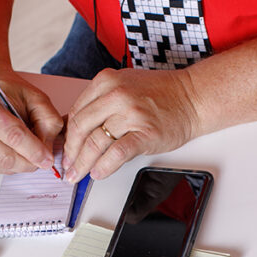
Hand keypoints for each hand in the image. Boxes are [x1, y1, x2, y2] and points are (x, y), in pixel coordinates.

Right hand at [0, 74, 63, 173]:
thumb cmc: (7, 94)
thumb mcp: (35, 96)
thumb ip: (47, 120)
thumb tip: (47, 151)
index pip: (13, 136)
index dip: (35, 151)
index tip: (48, 159)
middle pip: (7, 159)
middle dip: (30, 161)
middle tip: (41, 153)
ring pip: (5, 168)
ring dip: (22, 162)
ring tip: (25, 144)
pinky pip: (0, 170)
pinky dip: (13, 164)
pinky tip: (13, 148)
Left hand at [62, 68, 200, 181]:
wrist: (191, 98)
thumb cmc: (160, 94)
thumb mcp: (123, 86)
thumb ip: (99, 103)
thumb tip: (75, 129)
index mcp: (106, 81)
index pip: (76, 113)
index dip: (67, 137)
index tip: (64, 150)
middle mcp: (116, 95)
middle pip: (81, 128)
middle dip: (71, 153)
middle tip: (69, 167)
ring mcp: (131, 114)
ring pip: (96, 142)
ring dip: (84, 163)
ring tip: (79, 174)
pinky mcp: (145, 133)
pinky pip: (117, 153)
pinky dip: (105, 166)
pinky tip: (99, 172)